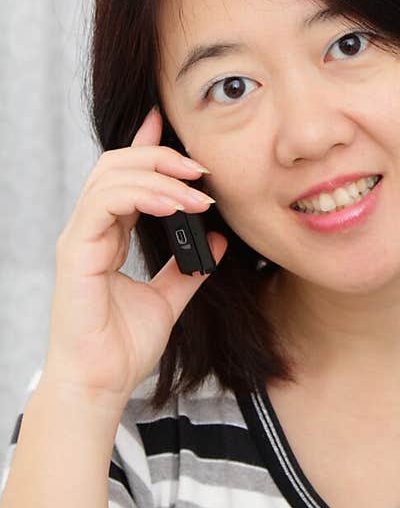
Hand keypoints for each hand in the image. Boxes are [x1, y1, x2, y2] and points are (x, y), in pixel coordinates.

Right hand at [45, 107, 226, 406]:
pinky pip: (105, 204)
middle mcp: (89, 231)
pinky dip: (142, 196)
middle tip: (201, 168)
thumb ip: (188, 269)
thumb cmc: (123, 348)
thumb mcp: (168, 301)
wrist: (101, 383)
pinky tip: (174, 205)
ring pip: (110, 177)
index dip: (146, 147)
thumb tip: (215, 239)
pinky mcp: (76, 252)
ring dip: (160, 178)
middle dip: (161, 158)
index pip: (124, 178)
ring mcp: (79, 239)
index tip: (171, 124)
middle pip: (116, 166)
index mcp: (106, 236)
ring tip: (198, 192)